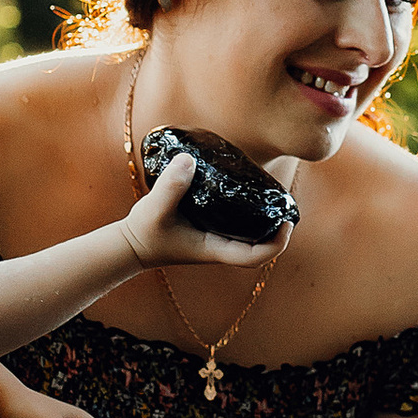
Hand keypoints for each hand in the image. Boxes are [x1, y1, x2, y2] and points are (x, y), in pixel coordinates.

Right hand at [118, 145, 296, 270]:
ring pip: (252, 236)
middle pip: (262, 247)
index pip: (256, 256)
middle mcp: (220, 246)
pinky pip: (239, 225)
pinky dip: (249, 213)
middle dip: (279, 230)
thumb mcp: (154, 209)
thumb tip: (188, 160)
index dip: (277, 242)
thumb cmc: (144, 232)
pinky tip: (248, 192)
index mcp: (215, 249)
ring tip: (274, 195)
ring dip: (267, 221)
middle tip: (286, 203)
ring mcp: (217, 239)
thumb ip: (170, 187)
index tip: (287, 220)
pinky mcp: (210, 229)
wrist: (131, 244)